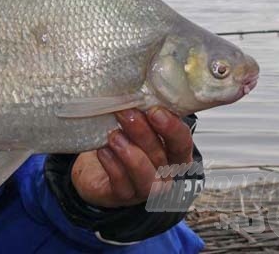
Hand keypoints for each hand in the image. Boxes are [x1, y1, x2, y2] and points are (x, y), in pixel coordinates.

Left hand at [71, 107, 192, 207]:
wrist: (96, 169)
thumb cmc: (123, 140)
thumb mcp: (137, 123)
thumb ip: (142, 110)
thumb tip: (135, 83)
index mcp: (174, 153)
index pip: (182, 142)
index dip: (171, 128)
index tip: (155, 111)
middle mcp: (164, 173)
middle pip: (161, 157)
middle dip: (144, 134)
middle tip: (126, 114)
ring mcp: (144, 188)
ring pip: (145, 176)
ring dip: (130, 153)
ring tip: (114, 135)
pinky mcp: (123, 196)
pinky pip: (121, 184)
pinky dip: (112, 166)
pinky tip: (103, 150)